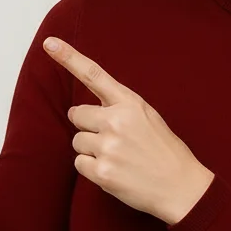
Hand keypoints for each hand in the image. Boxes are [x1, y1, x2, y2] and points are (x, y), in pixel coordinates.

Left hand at [43, 36, 213, 224]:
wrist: (182, 187)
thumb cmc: (164, 151)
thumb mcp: (148, 117)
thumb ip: (119, 107)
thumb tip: (84, 110)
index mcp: (130, 103)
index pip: (94, 75)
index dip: (69, 57)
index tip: (49, 43)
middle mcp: (117, 121)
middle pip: (77, 114)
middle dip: (89, 126)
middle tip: (113, 139)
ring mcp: (109, 147)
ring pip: (77, 141)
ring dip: (91, 150)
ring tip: (119, 157)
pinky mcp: (102, 172)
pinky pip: (80, 164)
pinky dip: (93, 169)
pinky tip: (115, 171)